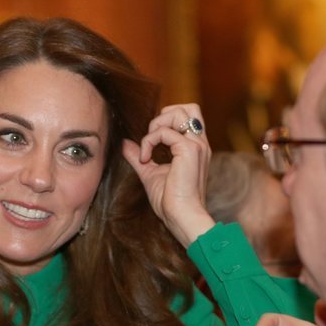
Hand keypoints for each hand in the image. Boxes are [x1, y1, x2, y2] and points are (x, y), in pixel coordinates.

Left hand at [121, 104, 215, 246]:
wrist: (181, 217)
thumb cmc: (171, 202)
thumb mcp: (150, 174)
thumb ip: (139, 156)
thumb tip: (125, 143)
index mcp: (194, 147)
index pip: (186, 116)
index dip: (165, 121)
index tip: (151, 144)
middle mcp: (199, 143)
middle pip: (187, 107)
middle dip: (164, 115)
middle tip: (151, 138)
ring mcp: (196, 145)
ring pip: (178, 112)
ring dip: (156, 125)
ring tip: (148, 147)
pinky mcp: (189, 150)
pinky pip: (165, 132)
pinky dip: (149, 141)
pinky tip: (145, 159)